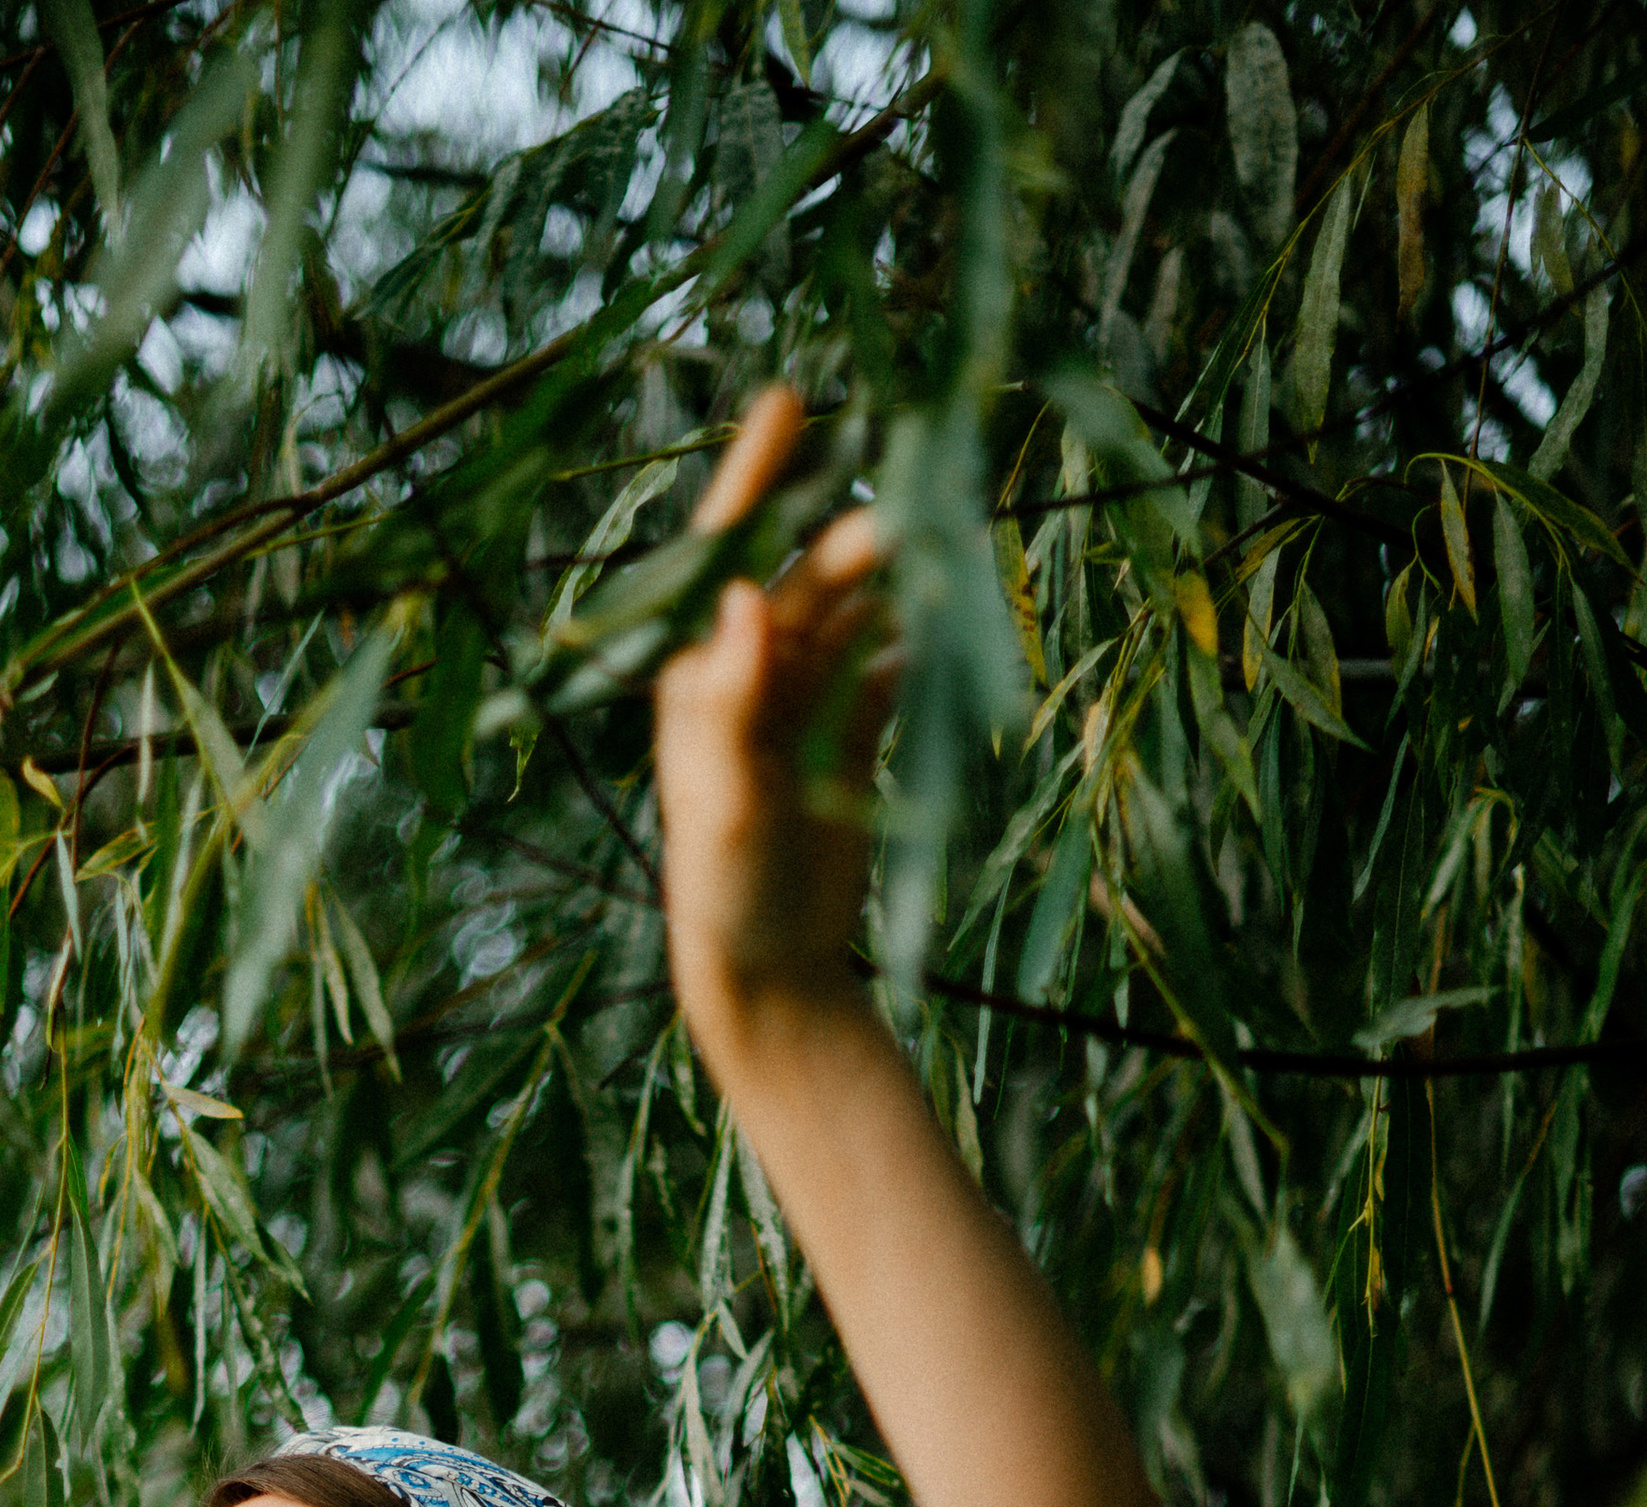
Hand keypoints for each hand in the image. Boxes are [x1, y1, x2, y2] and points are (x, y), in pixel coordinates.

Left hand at [653, 384, 899, 1054]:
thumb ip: (734, 698)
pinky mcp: (845, 740)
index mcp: (700, 676)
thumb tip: (742, 594)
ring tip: (943, 542)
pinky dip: (912, 642)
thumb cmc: (725, 890)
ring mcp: (799, 706)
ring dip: (893, 581)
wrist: (767, 971)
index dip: (757, 475)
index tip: (789, 396)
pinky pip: (884, 669)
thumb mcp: (726, 795)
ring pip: (852, 615)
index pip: (727, 556)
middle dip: (853, 539)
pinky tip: (946, 614)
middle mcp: (746, 677)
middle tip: (911, 512)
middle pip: (805, 579)